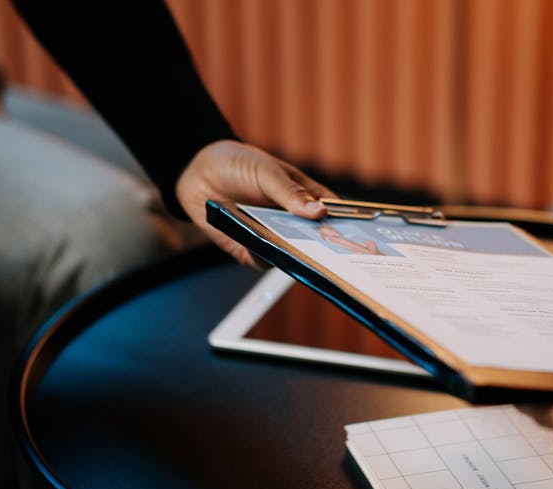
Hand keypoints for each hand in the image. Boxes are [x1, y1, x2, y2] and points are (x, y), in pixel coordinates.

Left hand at [175, 140, 335, 265]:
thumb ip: (291, 193)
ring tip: (297, 252)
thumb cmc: (237, 163)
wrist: (196, 173)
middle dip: (324, 248)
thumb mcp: (266, 171)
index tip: (356, 235)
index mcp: (305, 197)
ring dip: (294, 255)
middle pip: (316, 240)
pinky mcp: (251, 249)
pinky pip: (263, 261)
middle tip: (331, 252)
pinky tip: (262, 249)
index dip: (346, 225)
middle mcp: (292, 220)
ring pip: (292, 254)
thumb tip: (320, 212)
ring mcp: (273, 236)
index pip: (333, 214)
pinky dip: (264, 257)